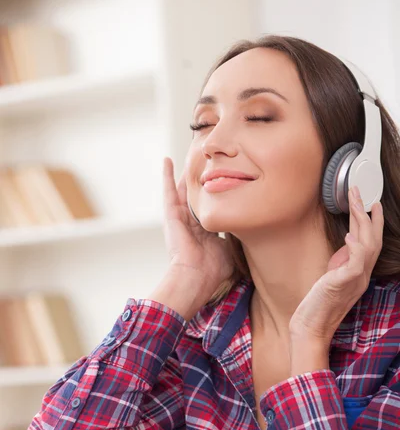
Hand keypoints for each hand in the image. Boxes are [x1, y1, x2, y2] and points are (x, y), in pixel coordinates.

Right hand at [162, 157, 234, 298]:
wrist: (194, 277)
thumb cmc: (213, 271)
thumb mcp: (230, 250)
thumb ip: (236, 237)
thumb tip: (252, 230)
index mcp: (206, 231)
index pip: (214, 207)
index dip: (220, 194)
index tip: (228, 179)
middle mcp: (192, 222)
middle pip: (198, 194)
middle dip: (204, 177)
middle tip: (209, 158)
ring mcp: (180, 218)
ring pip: (184, 188)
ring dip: (187, 171)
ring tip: (191, 152)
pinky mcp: (170, 215)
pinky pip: (168, 191)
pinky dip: (167, 176)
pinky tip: (167, 159)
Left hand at [289, 186, 383, 346]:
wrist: (311, 328)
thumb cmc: (317, 304)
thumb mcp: (332, 277)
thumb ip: (341, 261)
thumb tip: (346, 243)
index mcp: (359, 273)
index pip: (370, 242)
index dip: (371, 222)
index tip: (370, 203)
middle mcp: (362, 275)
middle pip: (373, 239)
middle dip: (368, 213)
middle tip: (360, 192)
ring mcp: (355, 280)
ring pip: (368, 245)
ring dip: (362, 221)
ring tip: (356, 202)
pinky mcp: (343, 284)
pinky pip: (356, 263)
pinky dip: (355, 246)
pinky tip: (350, 234)